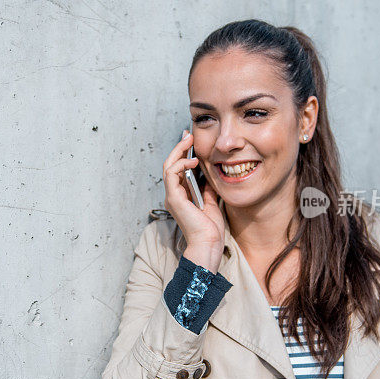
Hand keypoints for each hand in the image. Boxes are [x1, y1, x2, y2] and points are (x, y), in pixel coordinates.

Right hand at [162, 130, 225, 269]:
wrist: (208, 244)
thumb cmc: (210, 228)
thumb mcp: (211, 201)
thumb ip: (207, 187)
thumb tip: (209, 172)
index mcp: (181, 196)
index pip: (178, 169)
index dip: (183, 153)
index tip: (190, 140)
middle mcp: (173, 195)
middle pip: (171, 165)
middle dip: (179, 148)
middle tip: (187, 134)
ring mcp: (172, 196)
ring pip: (168, 167)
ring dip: (178, 152)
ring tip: (189, 141)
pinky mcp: (174, 198)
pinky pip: (171, 175)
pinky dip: (180, 165)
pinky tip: (192, 160)